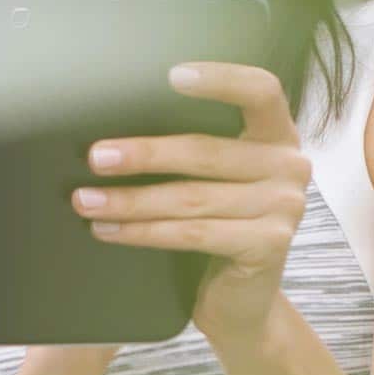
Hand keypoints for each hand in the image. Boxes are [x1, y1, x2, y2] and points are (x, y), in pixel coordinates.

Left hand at [72, 62, 309, 346]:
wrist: (243, 299)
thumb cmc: (215, 222)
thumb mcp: (212, 178)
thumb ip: (188, 149)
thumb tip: (108, 135)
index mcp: (275, 134)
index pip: (260, 91)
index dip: (221, 80)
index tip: (171, 75)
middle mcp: (289, 165)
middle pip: (206, 152)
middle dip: (143, 155)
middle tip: (94, 159)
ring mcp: (285, 207)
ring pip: (190, 198)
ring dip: (129, 201)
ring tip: (84, 202)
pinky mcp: (270, 245)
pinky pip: (192, 234)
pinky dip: (143, 232)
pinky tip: (108, 231)